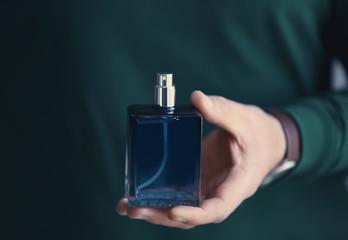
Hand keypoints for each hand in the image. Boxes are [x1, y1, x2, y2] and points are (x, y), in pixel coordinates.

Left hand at [116, 91, 285, 228]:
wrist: (266, 140)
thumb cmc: (259, 132)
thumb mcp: (244, 118)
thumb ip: (221, 110)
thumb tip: (196, 97)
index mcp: (238, 183)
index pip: (218, 208)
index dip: (196, 214)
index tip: (173, 211)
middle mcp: (221, 192)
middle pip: (192, 215)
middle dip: (162, 215)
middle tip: (133, 209)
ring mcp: (209, 188)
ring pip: (183, 210)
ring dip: (155, 211)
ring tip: (127, 206)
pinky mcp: (200, 181)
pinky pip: (180, 196)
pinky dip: (160, 198)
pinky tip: (139, 194)